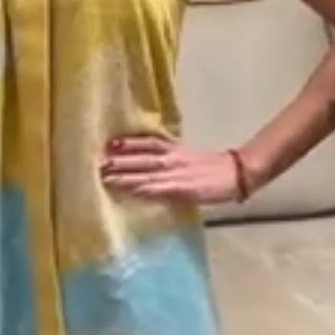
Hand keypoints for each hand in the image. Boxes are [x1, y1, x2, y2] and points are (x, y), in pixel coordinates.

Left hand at [99, 135, 245, 204]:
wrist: (236, 172)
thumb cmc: (212, 167)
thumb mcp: (188, 156)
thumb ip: (169, 157)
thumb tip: (149, 161)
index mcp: (174, 149)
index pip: (147, 143)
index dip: (128, 143)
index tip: (109, 143)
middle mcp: (172, 158)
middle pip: (142, 158)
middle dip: (120, 160)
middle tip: (98, 161)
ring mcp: (176, 173)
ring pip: (146, 173)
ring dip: (126, 175)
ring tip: (106, 176)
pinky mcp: (182, 188)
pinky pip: (158, 189)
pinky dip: (143, 189)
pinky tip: (130, 191)